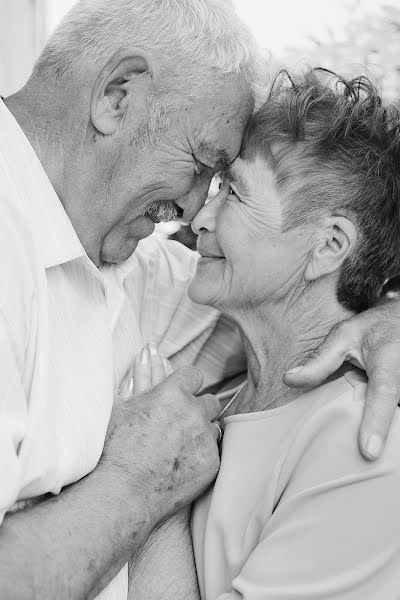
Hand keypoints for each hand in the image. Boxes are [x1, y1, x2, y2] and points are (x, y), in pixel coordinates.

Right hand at [101, 344, 220, 525]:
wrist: (122, 492)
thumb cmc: (115, 447)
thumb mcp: (122, 407)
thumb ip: (140, 378)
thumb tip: (147, 351)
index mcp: (172, 392)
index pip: (194, 375)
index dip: (187, 386)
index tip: (180, 396)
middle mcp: (194, 411)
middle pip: (210, 400)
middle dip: (198, 409)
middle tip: (181, 425)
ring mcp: (205, 437)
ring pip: (214, 427)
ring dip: (202, 433)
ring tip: (180, 448)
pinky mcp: (212, 462)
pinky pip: (215, 452)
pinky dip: (202, 456)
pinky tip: (183, 465)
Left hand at [283, 299, 399, 460]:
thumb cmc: (372, 330)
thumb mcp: (344, 335)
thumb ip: (320, 359)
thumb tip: (289, 379)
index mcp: (388, 360)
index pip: (384, 392)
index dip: (376, 422)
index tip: (369, 452)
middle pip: (394, 413)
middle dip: (376, 429)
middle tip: (360, 445)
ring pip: (399, 419)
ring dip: (384, 428)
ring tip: (367, 437)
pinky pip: (399, 416)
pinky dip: (387, 423)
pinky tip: (373, 428)